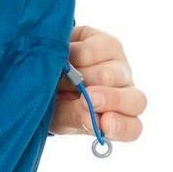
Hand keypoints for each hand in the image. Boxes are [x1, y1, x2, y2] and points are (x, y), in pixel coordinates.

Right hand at [50, 26, 146, 140]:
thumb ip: (75, 118)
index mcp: (117, 117)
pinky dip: (72, 58)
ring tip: (58, 79)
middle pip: (134, 99)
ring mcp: (119, 65)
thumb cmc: (51, 100)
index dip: (121, 127)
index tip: (105, 123)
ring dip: (77, 79)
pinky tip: (63, 60)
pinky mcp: (106, 43)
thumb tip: (90, 117)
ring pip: (108, 75)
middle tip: (85, 99)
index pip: (132, 128)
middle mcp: (124, 91)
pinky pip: (92, 52)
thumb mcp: (58, 116)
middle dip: (108, 100)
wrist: (37, 69)